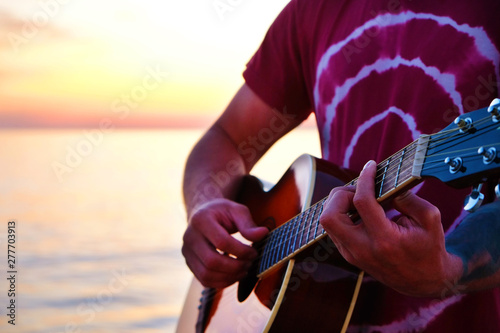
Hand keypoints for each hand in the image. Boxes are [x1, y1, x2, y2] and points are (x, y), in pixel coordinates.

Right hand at [182, 199, 268, 288]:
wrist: (202, 214)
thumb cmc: (221, 212)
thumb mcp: (236, 210)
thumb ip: (248, 223)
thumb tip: (263, 234)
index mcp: (201, 220)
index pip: (221, 242)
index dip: (241, 251)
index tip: (254, 253)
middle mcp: (189, 237)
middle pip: (212, 262)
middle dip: (235, 267)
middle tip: (249, 264)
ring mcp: (187, 252)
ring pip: (206, 274)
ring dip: (229, 277)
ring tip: (243, 271)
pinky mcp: (189, 263)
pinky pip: (204, 280)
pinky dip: (221, 282)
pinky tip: (233, 275)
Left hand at [319, 160, 462, 296]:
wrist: (424, 282)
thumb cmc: (429, 247)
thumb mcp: (430, 219)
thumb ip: (408, 198)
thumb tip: (384, 182)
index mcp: (385, 240)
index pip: (362, 202)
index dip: (364, 178)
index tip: (371, 166)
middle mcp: (363, 249)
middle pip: (330, 215)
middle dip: (341, 194)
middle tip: (360, 191)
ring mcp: (352, 254)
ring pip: (327, 222)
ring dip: (339, 204)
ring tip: (359, 200)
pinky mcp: (348, 255)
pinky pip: (333, 228)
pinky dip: (341, 214)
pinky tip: (359, 210)